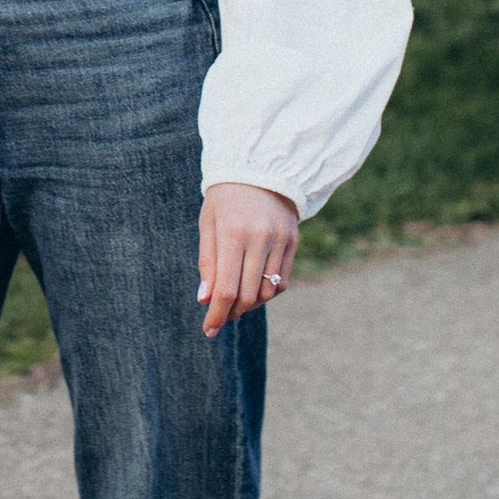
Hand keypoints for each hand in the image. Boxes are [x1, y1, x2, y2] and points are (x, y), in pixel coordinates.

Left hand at [197, 180, 297, 335]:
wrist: (260, 167)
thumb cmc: (225, 197)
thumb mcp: (208, 223)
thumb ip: (207, 262)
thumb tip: (205, 300)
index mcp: (233, 233)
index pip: (226, 288)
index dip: (217, 314)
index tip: (208, 330)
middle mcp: (260, 238)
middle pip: (247, 294)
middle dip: (231, 312)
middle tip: (220, 317)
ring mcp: (280, 240)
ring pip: (267, 291)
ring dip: (250, 304)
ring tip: (235, 301)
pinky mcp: (293, 242)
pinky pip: (282, 281)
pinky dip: (267, 292)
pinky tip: (253, 288)